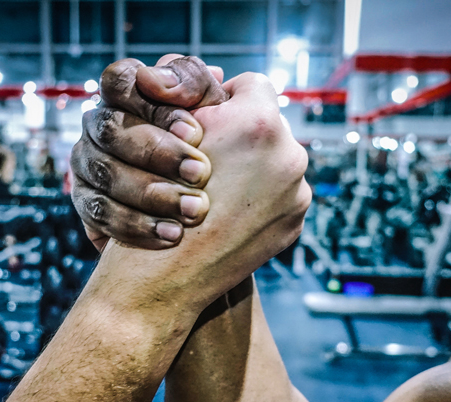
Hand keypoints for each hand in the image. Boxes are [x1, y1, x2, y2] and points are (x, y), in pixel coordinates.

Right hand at [71, 55, 227, 250]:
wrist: (207, 224)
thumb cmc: (215, 155)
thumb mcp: (217, 116)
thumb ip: (200, 88)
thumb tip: (188, 72)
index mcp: (129, 94)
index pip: (120, 79)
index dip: (155, 104)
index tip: (197, 132)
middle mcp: (102, 123)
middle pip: (110, 127)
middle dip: (157, 151)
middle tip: (202, 173)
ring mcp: (88, 162)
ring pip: (104, 171)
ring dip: (151, 192)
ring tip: (193, 210)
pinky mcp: (87, 202)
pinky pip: (100, 212)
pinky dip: (138, 224)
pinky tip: (172, 235)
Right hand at [173, 71, 309, 282]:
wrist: (165, 273)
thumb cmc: (153, 196)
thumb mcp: (165, 131)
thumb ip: (197, 98)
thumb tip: (219, 80)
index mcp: (258, 122)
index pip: (251, 85)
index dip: (224, 100)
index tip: (205, 121)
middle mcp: (289, 154)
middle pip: (267, 126)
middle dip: (241, 137)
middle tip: (207, 157)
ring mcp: (298, 192)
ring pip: (275, 162)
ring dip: (252, 170)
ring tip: (216, 189)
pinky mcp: (296, 222)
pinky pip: (281, 196)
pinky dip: (258, 201)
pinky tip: (228, 213)